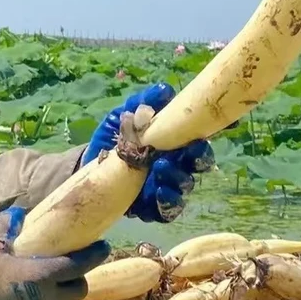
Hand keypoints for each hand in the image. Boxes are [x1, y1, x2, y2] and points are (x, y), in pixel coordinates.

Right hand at [0, 207, 108, 299]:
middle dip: (78, 279)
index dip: (94, 255)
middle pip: (79, 290)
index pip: (79, 264)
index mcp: (43, 274)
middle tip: (70, 271)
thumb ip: (5, 231)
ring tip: (48, 291)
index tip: (103, 247)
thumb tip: (16, 214)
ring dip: (62, 299)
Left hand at [82, 81, 214, 222]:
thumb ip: (142, 103)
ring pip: (183, 186)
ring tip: (162, 168)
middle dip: (196, 158)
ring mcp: (166, 188)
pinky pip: (166, 210)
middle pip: (197, 164)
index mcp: (175, 142)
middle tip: (187, 150)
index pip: (199, 140)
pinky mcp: (152, 208)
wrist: (88, 165)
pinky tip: (158, 191)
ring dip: (177, 178)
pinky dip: (165, 201)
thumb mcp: (123, 115)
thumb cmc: (115, 136)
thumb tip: (164, 90)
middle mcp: (177, 166)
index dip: (209, 135)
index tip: (211, 131)